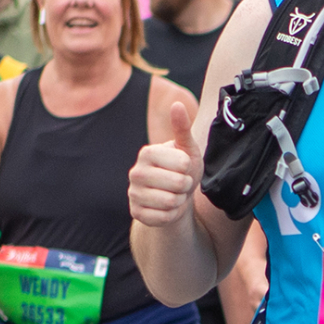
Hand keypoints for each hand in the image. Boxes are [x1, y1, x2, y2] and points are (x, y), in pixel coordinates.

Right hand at [130, 100, 203, 228]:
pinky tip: (167, 208)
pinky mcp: (136, 213)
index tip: (183, 167)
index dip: (189, 168)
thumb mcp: (187, 149)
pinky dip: (172, 215)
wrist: (175, 196)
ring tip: (175, 194)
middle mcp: (135, 172)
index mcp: (147, 153)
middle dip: (186, 186)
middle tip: (181, 183)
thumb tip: (177, 105)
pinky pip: (163, 218)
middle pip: (177, 184)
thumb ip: (182, 129)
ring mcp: (133, 194)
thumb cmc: (182, 170)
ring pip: (170, 202)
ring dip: (180, 201)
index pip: (182, 163)